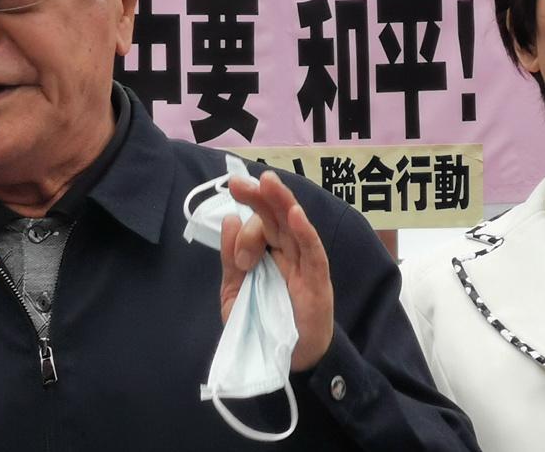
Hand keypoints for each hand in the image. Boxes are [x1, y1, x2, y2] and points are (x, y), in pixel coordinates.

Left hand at [221, 171, 332, 371]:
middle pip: (275, 217)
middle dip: (259, 197)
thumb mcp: (235, 291)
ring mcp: (303, 266)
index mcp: (268, 253)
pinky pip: (312, 253)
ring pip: (294, 227)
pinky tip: (294, 214)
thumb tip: (229, 219)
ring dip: (282, 203)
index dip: (243, 221)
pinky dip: (305, 233)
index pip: (257, 225)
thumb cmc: (262, 324)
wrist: (284, 362)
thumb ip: (231, 259)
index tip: (228, 220)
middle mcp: (287, 253)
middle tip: (238, 182)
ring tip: (269, 182)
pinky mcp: (317, 283)